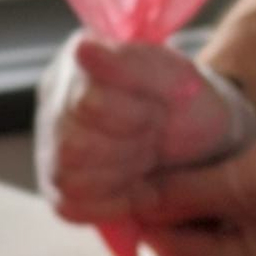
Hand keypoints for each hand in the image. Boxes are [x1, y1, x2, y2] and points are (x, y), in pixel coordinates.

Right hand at [35, 32, 255, 222]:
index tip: (159, 110)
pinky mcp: (57, 184)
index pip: (88, 104)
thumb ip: (132, 63)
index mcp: (79, 59)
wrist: (205, 142)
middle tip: (154, 137)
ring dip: (121, 176)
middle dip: (130, 149)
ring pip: (67, 178)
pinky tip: (135, 187)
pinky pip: (68, 206)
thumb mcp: (177, 78)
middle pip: (74, 147)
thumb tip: (82, 49)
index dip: (133, 116)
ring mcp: (50, 142)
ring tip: (145, 159)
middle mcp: (54, 98)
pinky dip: (111, 204)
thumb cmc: (188, 105)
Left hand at [132, 78, 255, 255]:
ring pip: (196, 205)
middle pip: (180, 229)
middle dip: (157, 198)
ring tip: (152, 146)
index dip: (140, 216)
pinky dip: (200, 171)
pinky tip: (184, 142)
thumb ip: (184, 193)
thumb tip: (130, 200)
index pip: (170, 248)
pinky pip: (217, 187)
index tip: (115, 178)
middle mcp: (247, 250)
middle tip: (129, 158)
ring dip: (176, 181)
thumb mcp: (243, 181)